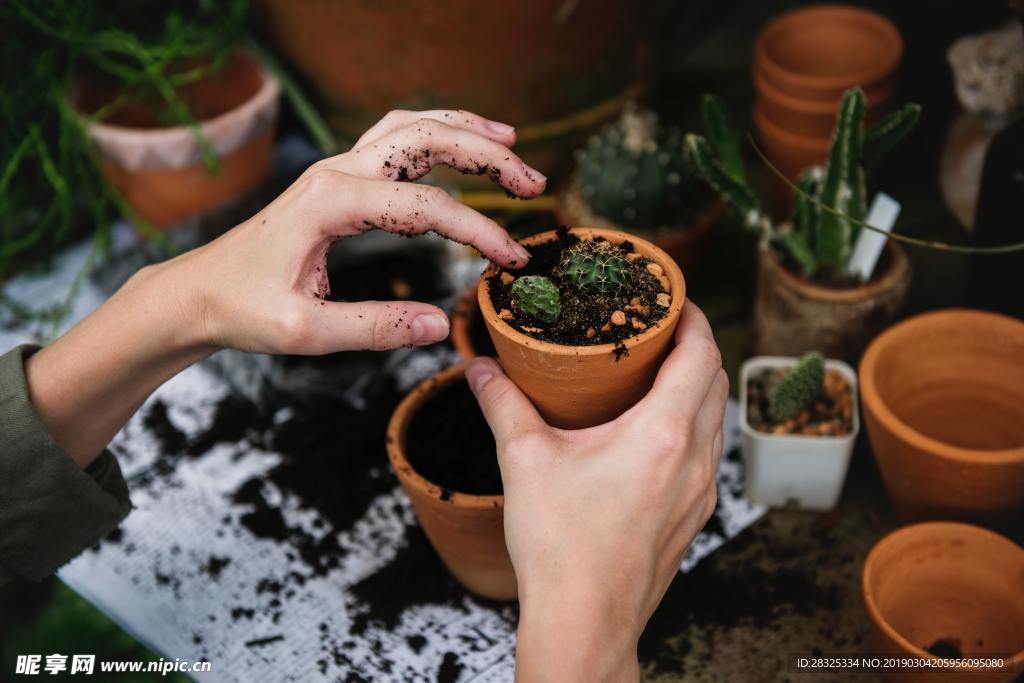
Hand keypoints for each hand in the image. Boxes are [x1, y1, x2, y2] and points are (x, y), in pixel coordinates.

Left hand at [26, 109, 544, 464]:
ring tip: (512, 143)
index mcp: (331, 202)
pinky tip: (460, 144)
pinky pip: (394, 139)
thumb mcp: (305, 332)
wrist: (197, 292)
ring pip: (411, 127)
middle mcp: (336, 172)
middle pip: (426, 140)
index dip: (478, 231)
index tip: (512, 260)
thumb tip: (440, 326)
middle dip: (487, 155)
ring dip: (465, 131)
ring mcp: (336, 169)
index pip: (426, 206)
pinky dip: (435, 134)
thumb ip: (375, 328)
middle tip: (533, 183)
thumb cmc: (243, 309)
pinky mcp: (337, 180)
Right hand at [465, 302, 727, 681]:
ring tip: (654, 374)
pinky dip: (691, 426)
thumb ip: (502, 404)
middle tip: (658, 330)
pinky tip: (652, 433)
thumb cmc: (560, 547)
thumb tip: (480, 368)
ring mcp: (701, 492)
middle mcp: (695, 459)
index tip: (673, 299)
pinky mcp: (694, 517)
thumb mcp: (524, 462)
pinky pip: (707, 454)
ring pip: (715, 420)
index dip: (694, 318)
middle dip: (695, 347)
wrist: (585, 623)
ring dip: (696, 388)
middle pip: (716, 382)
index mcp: (664, 433)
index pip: (702, 354)